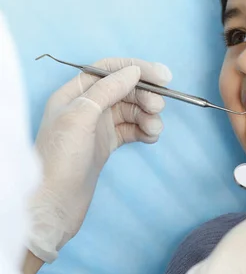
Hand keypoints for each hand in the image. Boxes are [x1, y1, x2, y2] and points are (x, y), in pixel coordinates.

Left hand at [27, 58, 171, 262]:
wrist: (54, 205)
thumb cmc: (60, 160)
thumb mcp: (81, 117)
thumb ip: (107, 90)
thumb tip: (134, 71)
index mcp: (74, 94)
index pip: (109, 69)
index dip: (137, 69)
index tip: (163, 77)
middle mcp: (87, 106)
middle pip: (125, 90)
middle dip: (145, 96)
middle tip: (158, 108)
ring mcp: (98, 126)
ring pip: (132, 110)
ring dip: (148, 116)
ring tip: (154, 130)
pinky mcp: (107, 144)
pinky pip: (132, 129)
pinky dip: (145, 130)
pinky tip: (150, 137)